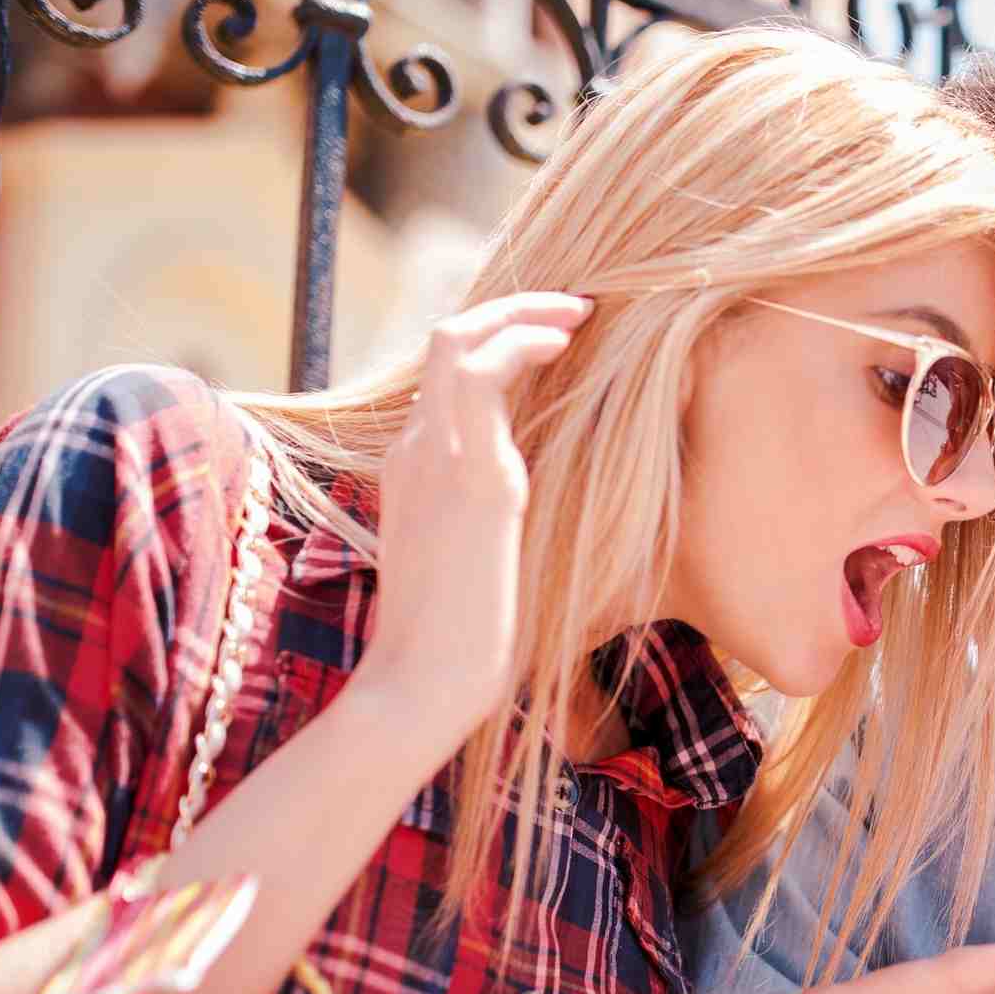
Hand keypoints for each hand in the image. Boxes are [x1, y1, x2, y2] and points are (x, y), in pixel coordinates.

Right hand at [351, 292, 593, 738]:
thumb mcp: (478, 570)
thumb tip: (536, 525)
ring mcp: (434, 458)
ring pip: (456, 340)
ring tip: (579, 311)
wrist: (422, 685)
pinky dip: (523, 342)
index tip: (555, 337)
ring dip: (523, 313)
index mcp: (415, 471)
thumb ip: (496, 530)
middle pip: (449, 342)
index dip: (501, 346)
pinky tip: (566, 341)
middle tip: (575, 308)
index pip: (449, 381)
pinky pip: (481, 375)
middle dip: (513, 311)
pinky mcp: (468, 477)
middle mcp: (416, 451)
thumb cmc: (458, 651)